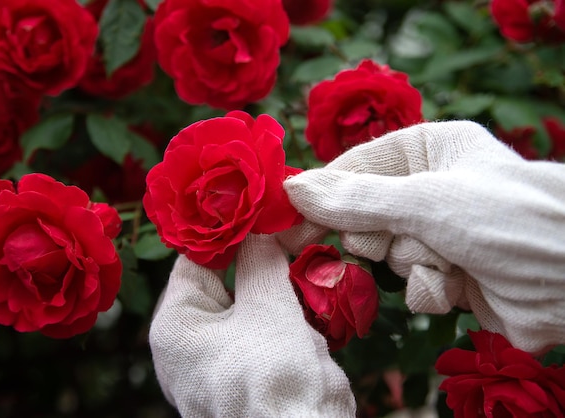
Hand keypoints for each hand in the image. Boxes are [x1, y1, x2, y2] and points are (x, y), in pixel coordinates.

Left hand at [149, 234, 355, 416]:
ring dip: (281, 276)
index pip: (196, 259)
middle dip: (263, 252)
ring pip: (251, 302)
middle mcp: (192, 343)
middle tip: (295, 224)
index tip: (259, 206)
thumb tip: (258, 228)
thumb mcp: (267, 308)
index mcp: (177, 325)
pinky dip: (288, 305)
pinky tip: (313, 280)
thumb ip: (260, 260)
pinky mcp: (252, 371)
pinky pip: (266, 326)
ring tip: (310, 242)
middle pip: (226, 279)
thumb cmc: (274, 378)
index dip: (229, 230)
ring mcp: (222, 359)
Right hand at [283, 121, 564, 352]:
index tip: (287, 220)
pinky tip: (459, 285)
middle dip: (378, 235)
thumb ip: (355, 199)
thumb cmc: (510, 219)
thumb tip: (292, 189)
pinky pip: (412, 283)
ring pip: (387, 254)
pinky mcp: (450, 273)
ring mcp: (442, 232)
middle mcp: (433, 187)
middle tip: (381, 242)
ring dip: (412, 263)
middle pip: (365, 215)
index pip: (356, 166)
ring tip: (446, 259)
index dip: (322, 194)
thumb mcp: (426, 201)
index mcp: (429, 149)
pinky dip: (430, 288)